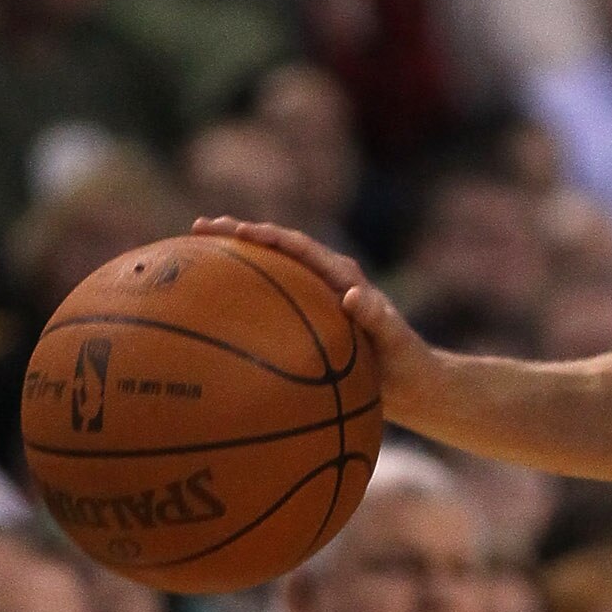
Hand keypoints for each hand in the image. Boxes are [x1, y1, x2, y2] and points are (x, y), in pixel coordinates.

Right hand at [192, 216, 443, 424]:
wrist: (415, 384)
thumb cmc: (406, 363)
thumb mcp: (395, 341)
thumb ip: (378, 318)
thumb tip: (354, 296)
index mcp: (343, 277)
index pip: (298, 247)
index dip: (266, 235)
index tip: (235, 230)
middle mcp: (327, 279)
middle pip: (276, 248)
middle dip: (238, 234)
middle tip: (198, 227)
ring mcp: (316, 298)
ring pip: (271, 271)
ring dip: (237, 259)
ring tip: (195, 252)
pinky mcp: (310, 319)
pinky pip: (272, 300)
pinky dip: (245, 295)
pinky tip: (215, 309)